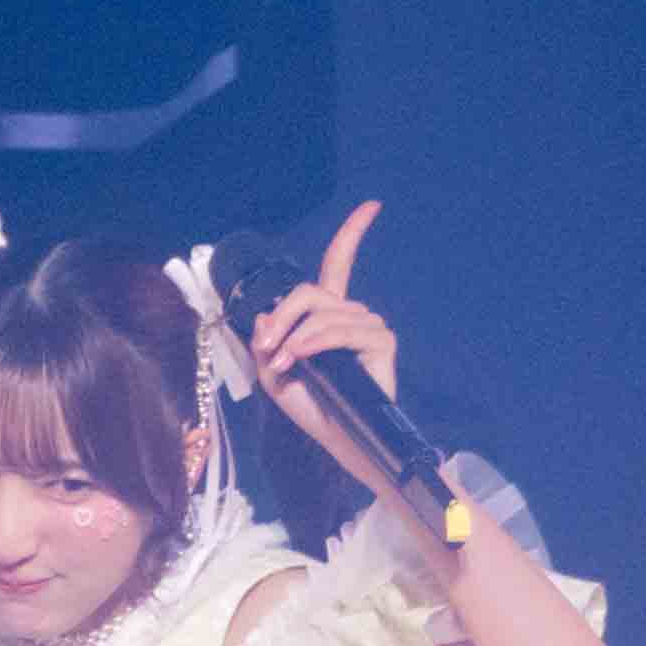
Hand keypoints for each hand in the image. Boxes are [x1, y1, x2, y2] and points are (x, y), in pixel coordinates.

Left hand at [236, 200, 411, 492]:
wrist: (335, 439)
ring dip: (293, 336)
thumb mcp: (272, 370)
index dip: (353, 235)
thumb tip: (264, 314)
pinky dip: (313, 342)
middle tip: (265, 346)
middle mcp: (351, 316)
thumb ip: (266, 338)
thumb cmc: (309, 406)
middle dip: (281, 316)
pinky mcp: (381, 343)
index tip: (372, 206)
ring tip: (281, 364)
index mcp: (326, 316)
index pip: (340, 265)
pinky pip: (341, 329)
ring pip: (322, 313)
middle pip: (311, 292)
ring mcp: (368, 328)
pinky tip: (298, 359)